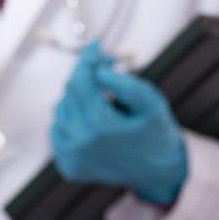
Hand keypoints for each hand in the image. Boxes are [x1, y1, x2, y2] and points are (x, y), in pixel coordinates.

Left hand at [51, 42, 188, 205]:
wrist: (159, 173)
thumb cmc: (157, 131)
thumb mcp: (151, 102)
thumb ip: (125, 83)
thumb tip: (96, 70)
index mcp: (100, 126)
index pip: (80, 82)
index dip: (87, 60)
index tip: (96, 46)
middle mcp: (79, 144)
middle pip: (68, 95)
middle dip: (86, 77)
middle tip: (107, 69)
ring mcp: (71, 158)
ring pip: (61, 112)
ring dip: (79, 100)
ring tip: (104, 101)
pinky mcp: (68, 167)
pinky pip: (58, 132)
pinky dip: (72, 121)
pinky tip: (92, 121)